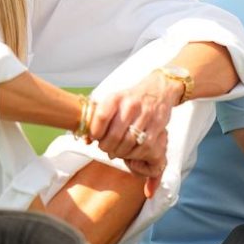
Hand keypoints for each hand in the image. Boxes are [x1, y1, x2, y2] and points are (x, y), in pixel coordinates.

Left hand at [87, 71, 178, 195]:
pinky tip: (130, 152)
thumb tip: (85, 140)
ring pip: (128, 143)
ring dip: (119, 152)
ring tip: (116, 151)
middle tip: (105, 148)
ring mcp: (145, 115)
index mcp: (116, 98)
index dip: (95, 132)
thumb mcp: (113, 102)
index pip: (101, 117)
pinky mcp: (157, 125)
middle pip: (114, 135)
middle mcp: (130, 105)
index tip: (95, 138)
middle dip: (106, 147)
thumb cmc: (130, 99)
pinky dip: (134, 154)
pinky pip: (143, 146)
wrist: (158, 89)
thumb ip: (98, 119)